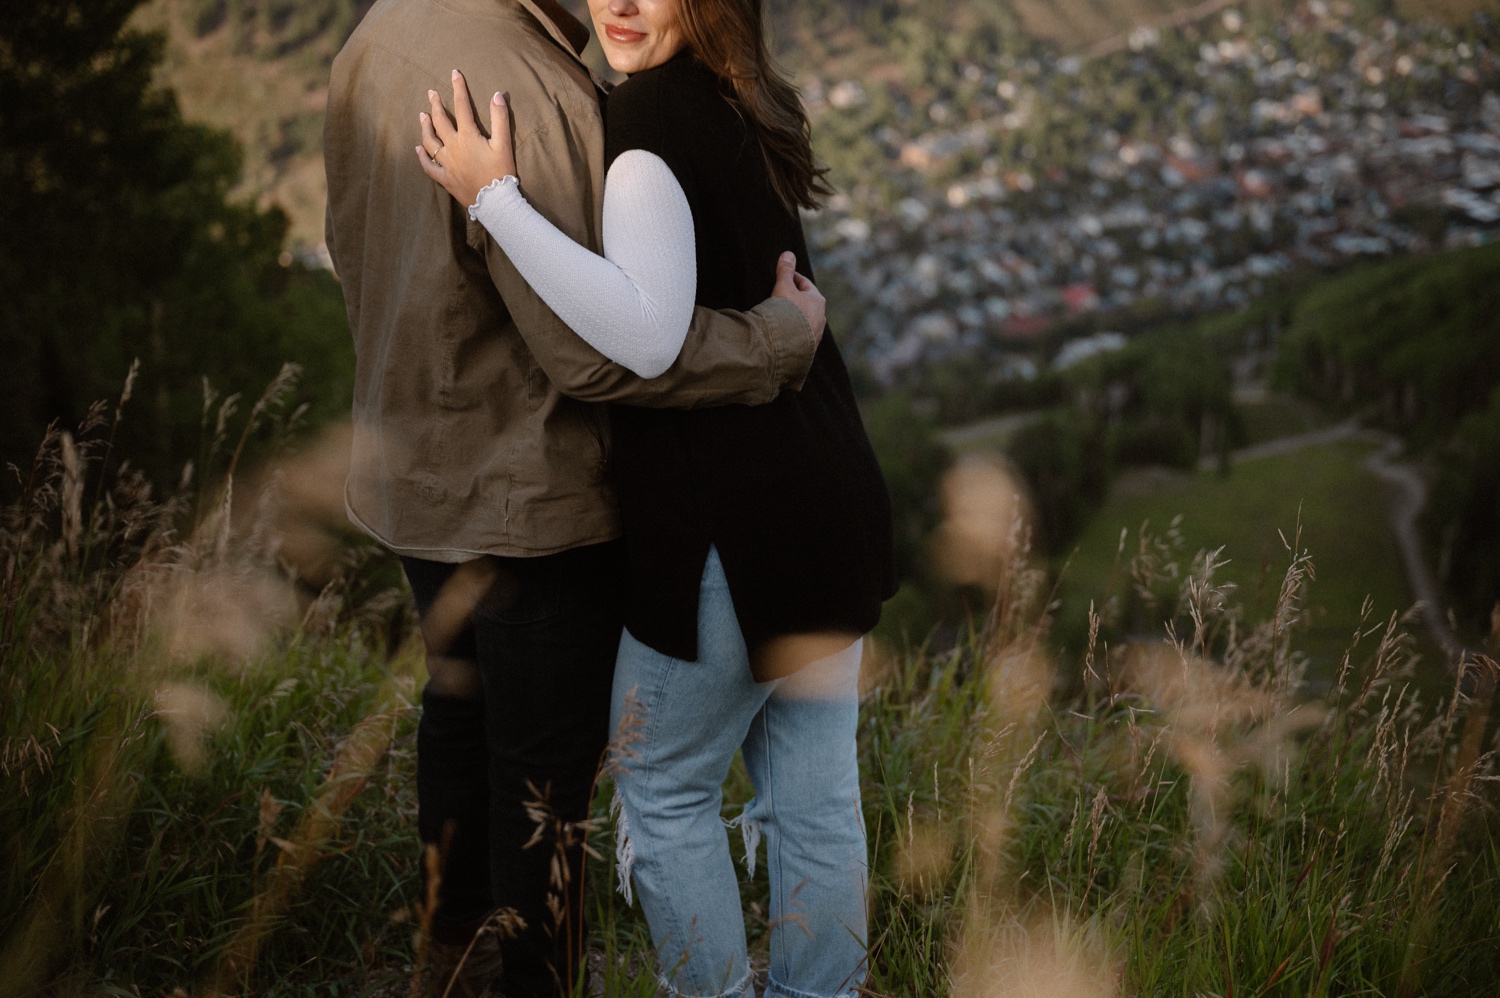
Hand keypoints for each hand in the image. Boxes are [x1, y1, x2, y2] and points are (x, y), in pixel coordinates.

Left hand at [416, 69, 515, 208]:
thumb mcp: (504, 144)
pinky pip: (429, 166)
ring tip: (422, 115)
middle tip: (432, 93)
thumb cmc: (501, 173)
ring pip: (430, 141)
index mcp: (468, 136)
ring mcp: (447, 164)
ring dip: (425, 126)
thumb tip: (496, 95)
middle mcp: (453, 147)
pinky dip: (422, 156)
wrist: (495, 203)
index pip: (462, 106)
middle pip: (440, 121)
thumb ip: (500, 118)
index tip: (454, 73)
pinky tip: (418, 148)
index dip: (458, 88)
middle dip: (436, 105)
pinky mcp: (445, 178)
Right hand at [771, 252, 824, 346]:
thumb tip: (788, 254)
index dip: (791, 278)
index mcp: (817, 300)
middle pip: (806, 303)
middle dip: (794, 299)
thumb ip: (785, 271)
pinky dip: (793, 332)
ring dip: (795, 317)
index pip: (804, 284)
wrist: (787, 344)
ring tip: (781, 318)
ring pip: (805, 320)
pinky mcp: (809, 347)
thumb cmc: (786, 312)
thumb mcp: (783, 287)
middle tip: (780, 296)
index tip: (782, 277)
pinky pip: (801, 335)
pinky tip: (783, 333)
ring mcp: (816, 333)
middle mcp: (821, 316)